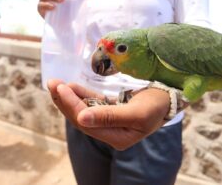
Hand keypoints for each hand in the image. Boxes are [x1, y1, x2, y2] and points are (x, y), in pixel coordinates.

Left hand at [48, 79, 169, 149]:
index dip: (72, 105)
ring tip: (57, 84)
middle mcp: (110, 132)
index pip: (86, 123)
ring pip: (84, 110)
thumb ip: (109, 116)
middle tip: (53, 83)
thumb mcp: (136, 113)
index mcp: (116, 138)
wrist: (168, 98)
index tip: (61, 88)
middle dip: (65, 101)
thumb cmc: (156, 106)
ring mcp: (110, 121)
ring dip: (70, 97)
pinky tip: (72, 87)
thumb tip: (81, 119)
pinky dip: (82, 95)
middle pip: (81, 118)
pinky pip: (92, 103)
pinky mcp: (111, 110)